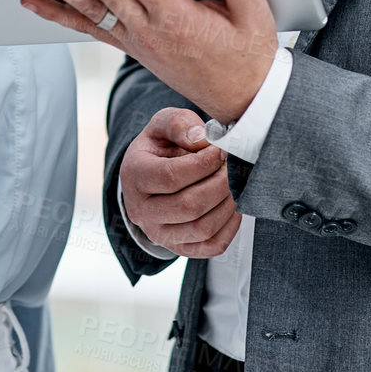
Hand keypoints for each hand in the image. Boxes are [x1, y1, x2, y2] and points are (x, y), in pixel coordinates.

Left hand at [19, 0, 278, 123]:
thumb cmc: (249, 54)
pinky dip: (59, 14)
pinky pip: (89, 28)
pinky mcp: (130, 47)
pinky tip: (32, 0)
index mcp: (180, 20)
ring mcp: (136, 41)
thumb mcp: (256, 17)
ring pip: (90, 9)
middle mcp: (150, 32)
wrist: (241, 100)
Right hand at [120, 108, 242, 257]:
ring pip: (202, 228)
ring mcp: (158, 234)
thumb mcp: (164, 124)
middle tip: (235, 167)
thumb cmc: (161, 146)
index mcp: (134, 176)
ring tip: (236, 183)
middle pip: (189, 206)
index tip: (221, 150)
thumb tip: (202, 141)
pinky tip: (235, 205)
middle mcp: (141, 211)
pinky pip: (211, 246)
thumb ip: (179, 124)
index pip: (171, 177)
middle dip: (220, 183)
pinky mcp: (178, 247)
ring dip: (228, 204)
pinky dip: (231, 227)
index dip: (203, 163)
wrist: (153, 175)